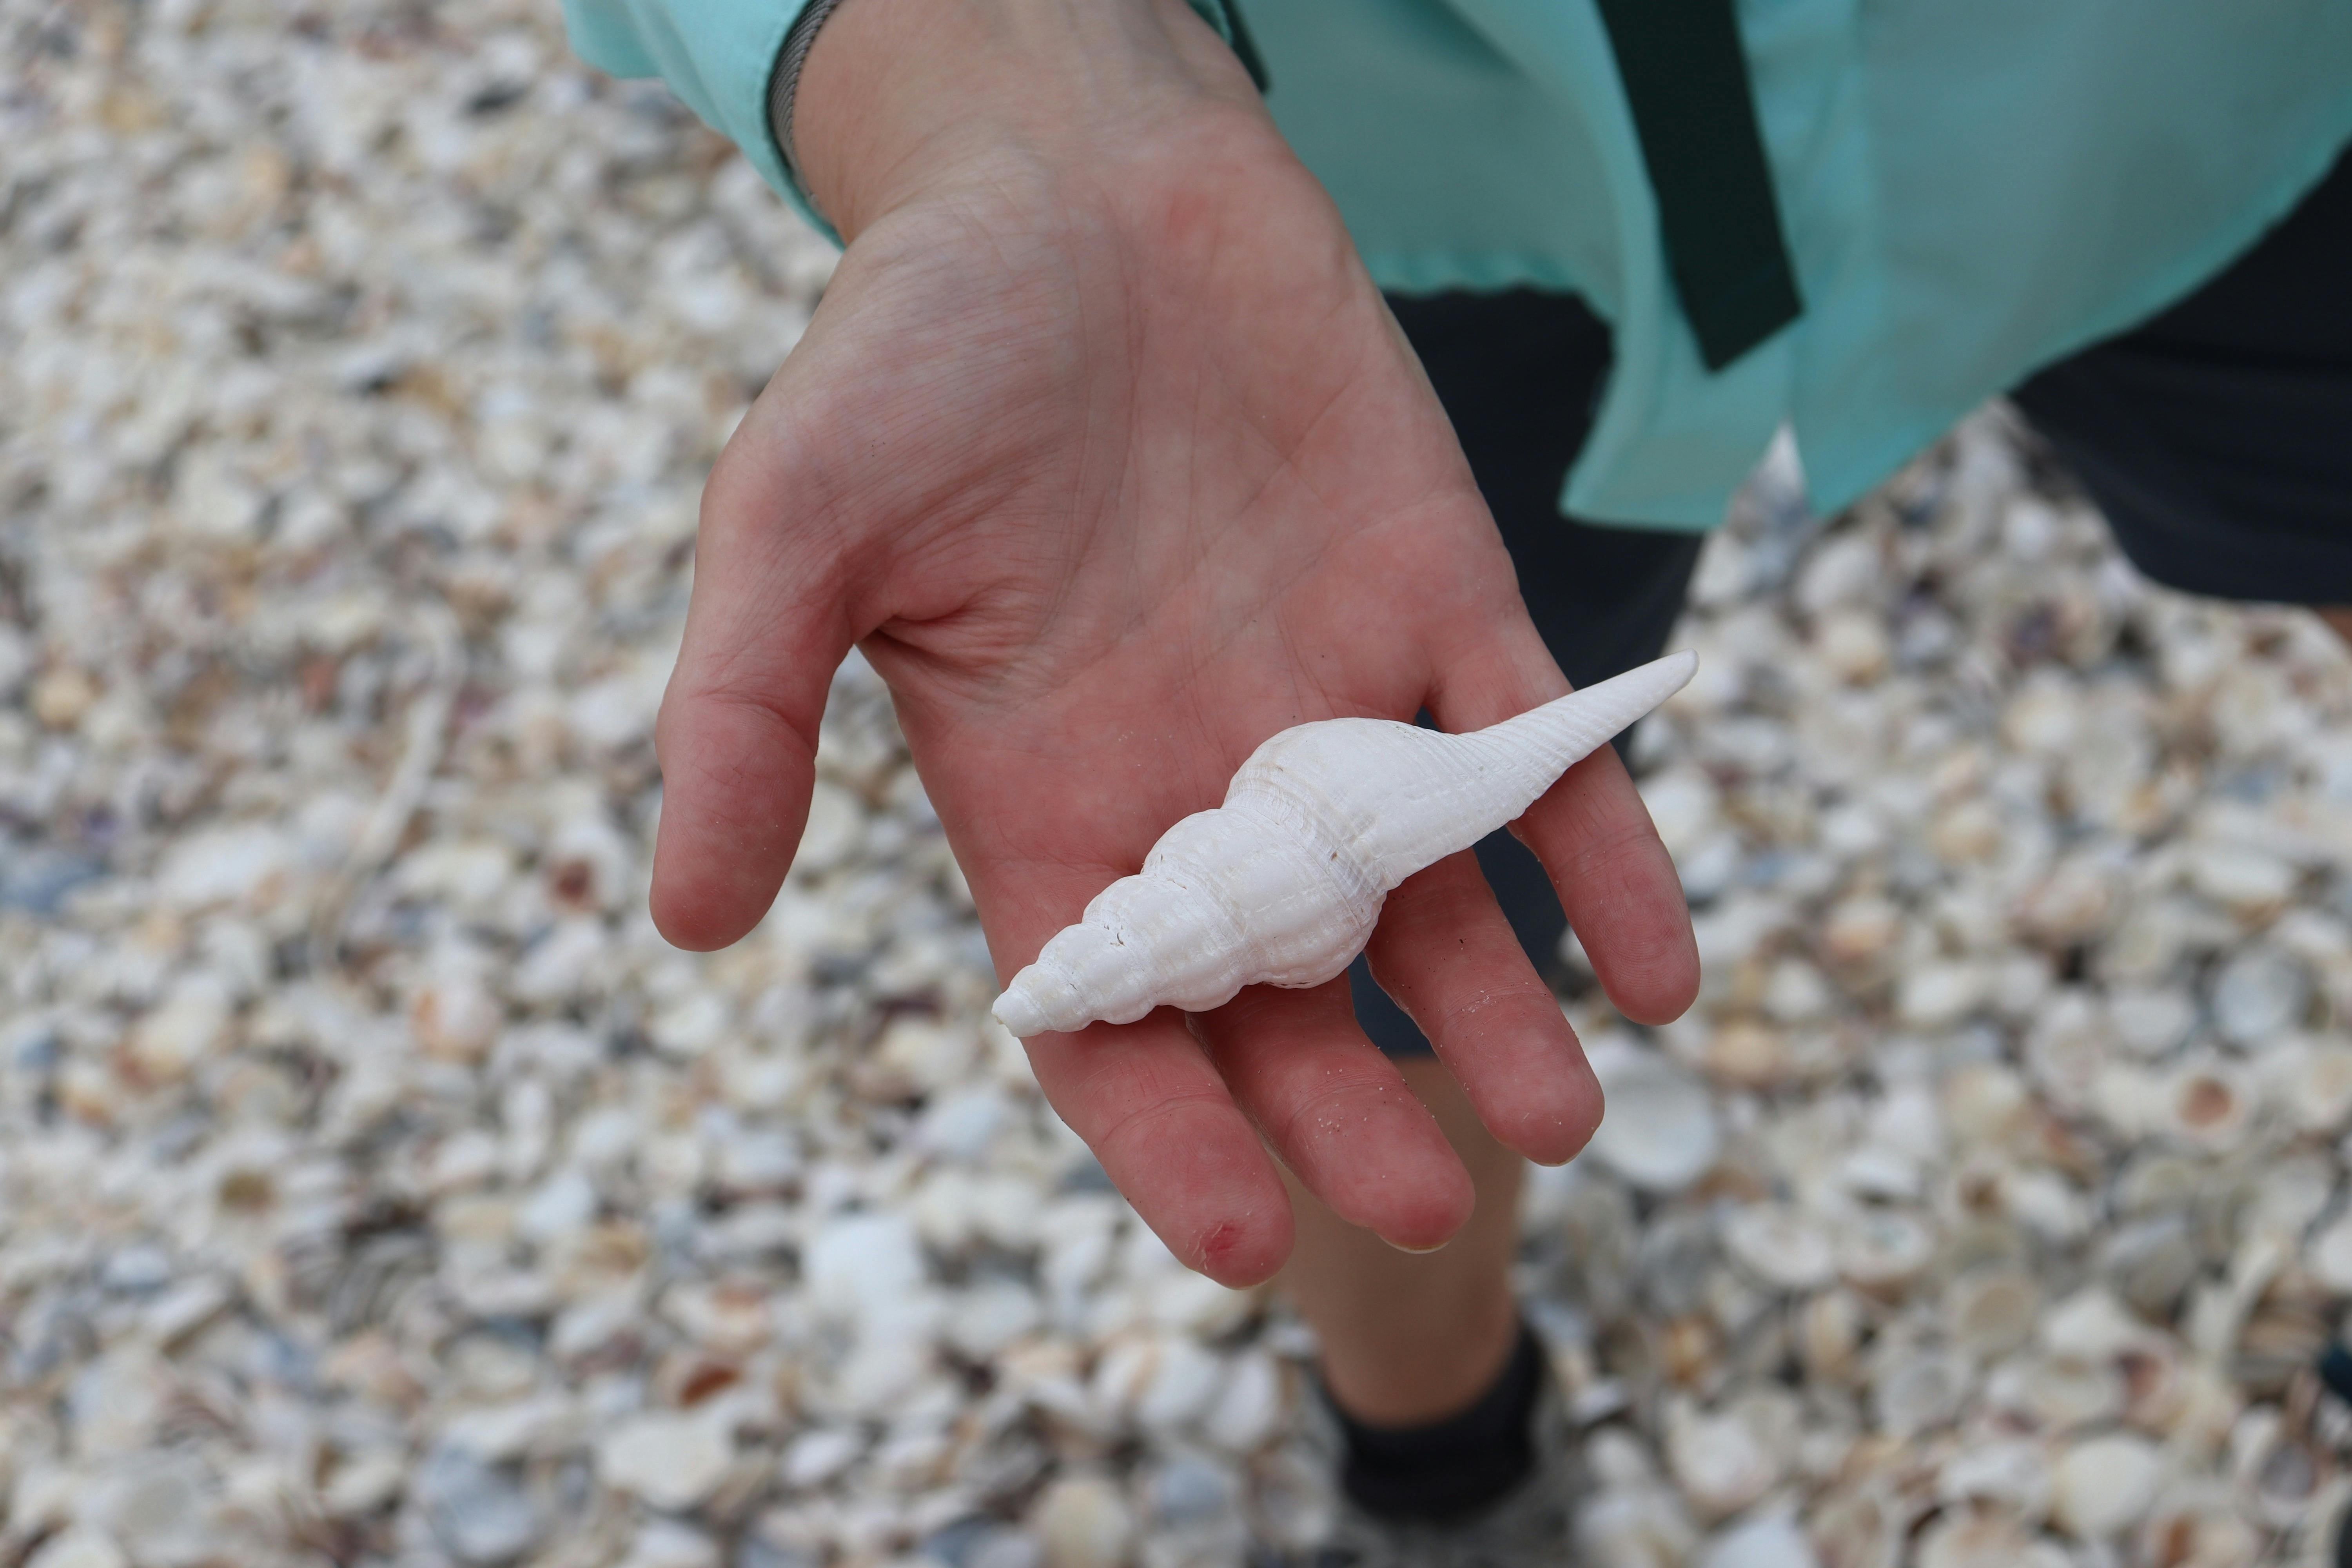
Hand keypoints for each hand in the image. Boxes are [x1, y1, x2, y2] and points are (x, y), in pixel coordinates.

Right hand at [651, 0, 1698, 1283]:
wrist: (1073, 172)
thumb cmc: (916, 341)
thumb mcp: (795, 520)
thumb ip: (741, 714)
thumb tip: (684, 922)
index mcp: (1047, 795)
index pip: (1106, 1015)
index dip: (1164, 1136)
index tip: (1235, 1242)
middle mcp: (1193, 777)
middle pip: (1282, 994)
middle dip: (1350, 1107)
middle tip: (1433, 1208)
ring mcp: (1324, 693)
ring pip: (1426, 898)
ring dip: (1502, 1009)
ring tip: (1568, 1118)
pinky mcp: (1436, 595)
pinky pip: (1534, 747)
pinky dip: (1602, 842)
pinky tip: (1665, 953)